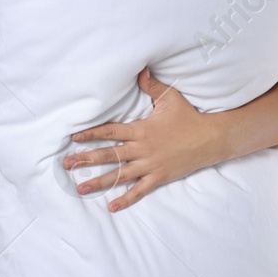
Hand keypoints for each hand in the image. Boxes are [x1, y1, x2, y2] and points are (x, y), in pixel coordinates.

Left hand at [61, 69, 232, 212]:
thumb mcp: (170, 98)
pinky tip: (111, 207)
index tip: (73, 137)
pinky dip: (126, 199)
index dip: (91, 133)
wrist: (211, 138)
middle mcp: (142, 148)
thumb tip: (140, 69)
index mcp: (141, 129)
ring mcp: (150, 164)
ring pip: (120, 175)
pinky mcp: (159, 176)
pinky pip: (140, 190)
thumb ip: (151, 86)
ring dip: (99, 182)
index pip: (110, 131)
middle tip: (66, 164)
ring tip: (80, 187)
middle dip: (86, 159)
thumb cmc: (188, 117)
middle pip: (109, 155)